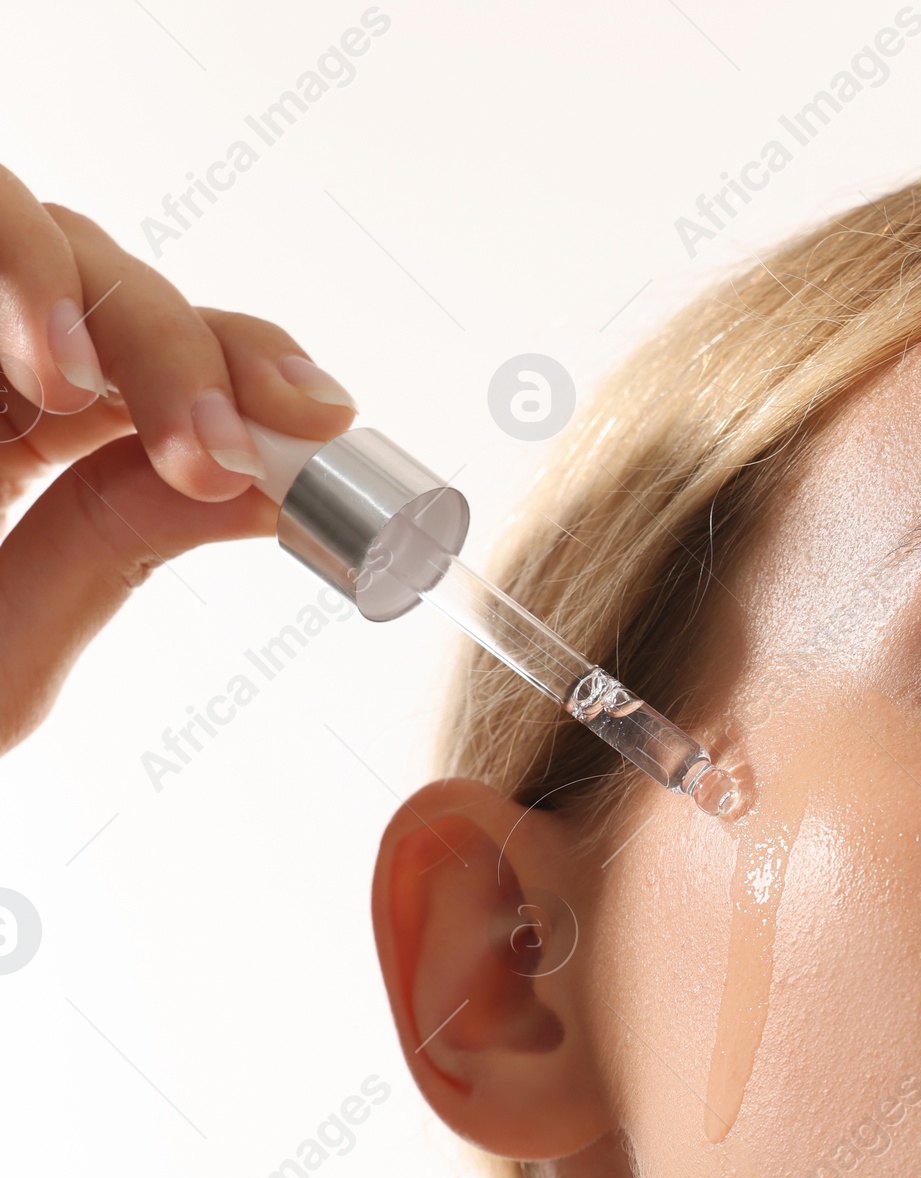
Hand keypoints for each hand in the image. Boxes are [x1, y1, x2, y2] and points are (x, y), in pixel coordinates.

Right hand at [0, 160, 355, 753]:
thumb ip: (111, 546)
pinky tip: (31, 367)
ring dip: (66, 284)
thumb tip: (261, 480)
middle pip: (99, 277)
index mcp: (20, 432)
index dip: (249, 366)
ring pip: (14, 217)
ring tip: (83, 384)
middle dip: (179, 343)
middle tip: (221, 440)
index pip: (159, 363)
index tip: (321, 420)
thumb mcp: (4, 649)